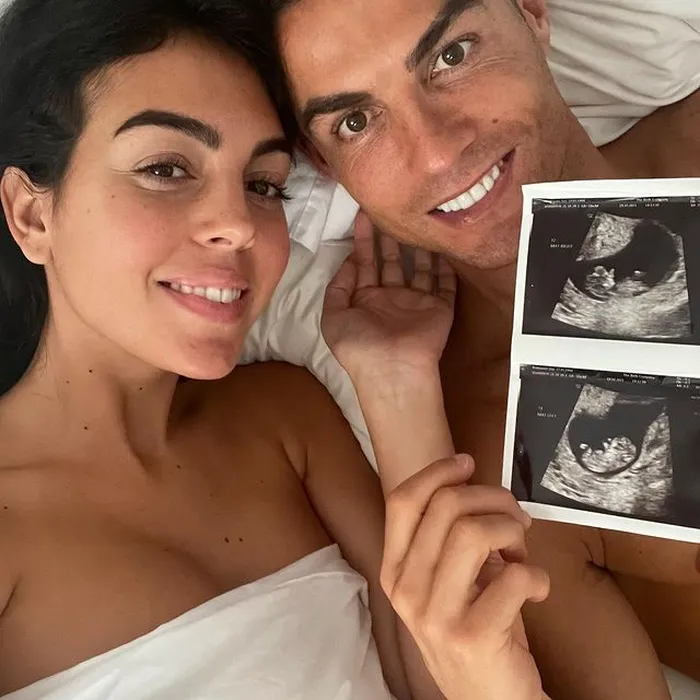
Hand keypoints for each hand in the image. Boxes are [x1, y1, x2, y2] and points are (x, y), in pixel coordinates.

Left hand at [322, 210, 455, 377]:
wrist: (392, 369)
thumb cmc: (358, 346)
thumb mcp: (333, 315)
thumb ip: (338, 286)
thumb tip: (349, 260)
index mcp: (365, 300)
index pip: (365, 263)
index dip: (363, 240)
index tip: (362, 214)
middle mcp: (391, 298)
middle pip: (392, 261)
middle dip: (388, 236)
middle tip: (388, 209)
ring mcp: (416, 303)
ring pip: (419, 267)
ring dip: (417, 246)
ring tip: (414, 220)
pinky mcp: (439, 308)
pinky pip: (445, 284)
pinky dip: (446, 266)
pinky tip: (444, 244)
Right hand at [381, 455, 549, 699]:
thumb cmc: (472, 628)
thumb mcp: (444, 580)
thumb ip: (445, 537)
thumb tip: (471, 483)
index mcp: (395, 569)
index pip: (403, 500)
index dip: (437, 472)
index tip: (467, 464)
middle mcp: (406, 589)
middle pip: (446, 506)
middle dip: (493, 499)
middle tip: (515, 517)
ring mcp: (435, 614)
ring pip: (475, 532)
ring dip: (512, 531)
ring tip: (522, 551)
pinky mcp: (473, 635)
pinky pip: (515, 577)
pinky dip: (536, 575)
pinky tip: (535, 588)